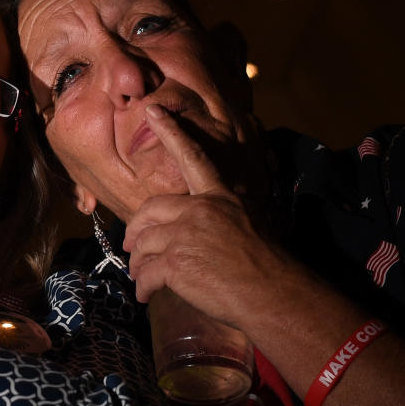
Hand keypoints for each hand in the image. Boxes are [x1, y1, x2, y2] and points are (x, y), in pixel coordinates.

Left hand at [123, 105, 293, 325]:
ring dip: (139, 265)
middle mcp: (200, 210)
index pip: (192, 157)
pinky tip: (148, 295)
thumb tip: (200, 226)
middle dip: (136, 231)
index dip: (171, 132)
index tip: (152, 110)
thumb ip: (221, 216)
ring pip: (143, 245)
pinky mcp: (176, 263)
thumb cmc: (266, 264)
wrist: (273, 293)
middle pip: (149, 211)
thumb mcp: (249, 223)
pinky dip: (143, 287)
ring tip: (144, 277)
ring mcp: (185, 235)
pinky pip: (145, 273)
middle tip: (131, 246)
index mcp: (218, 197)